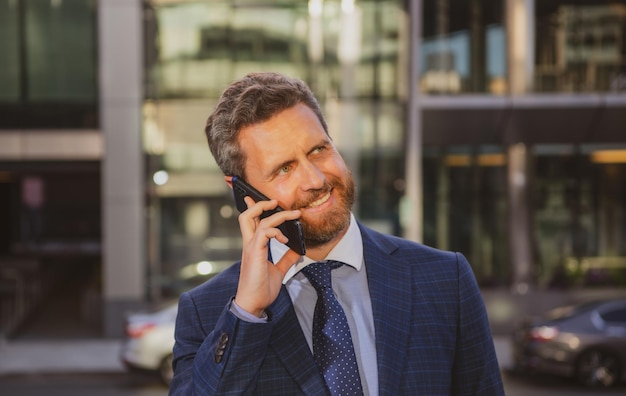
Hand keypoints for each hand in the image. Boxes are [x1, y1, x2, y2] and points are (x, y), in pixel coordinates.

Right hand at [234, 196, 301, 316]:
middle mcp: (249, 244)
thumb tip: (299, 249)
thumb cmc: (261, 289)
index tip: (269, 201)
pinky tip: (286, 240)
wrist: (253, 304)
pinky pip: (264, 233)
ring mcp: (250, 248)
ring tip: (292, 214)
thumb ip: (287, 259)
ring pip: (254, 219)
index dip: (256, 209)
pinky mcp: (254, 253)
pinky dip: (277, 232)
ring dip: (276, 214)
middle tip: (275, 201)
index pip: (252, 222)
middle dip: (259, 204)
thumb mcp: (279, 271)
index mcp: (254, 247)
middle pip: (246, 216)